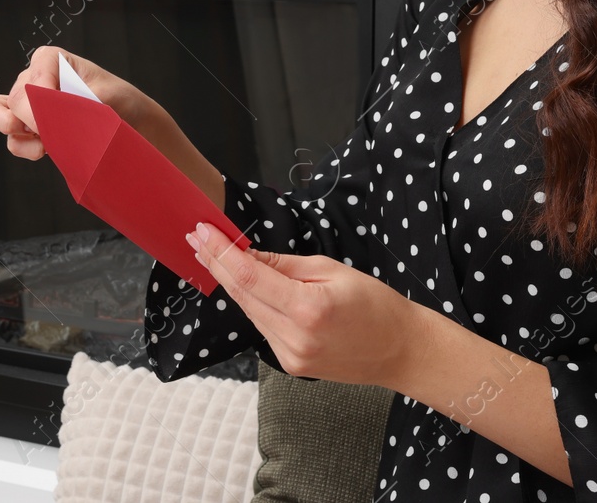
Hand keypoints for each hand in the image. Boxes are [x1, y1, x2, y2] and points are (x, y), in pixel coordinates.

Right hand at [0, 46, 141, 160]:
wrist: (129, 120)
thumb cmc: (119, 99)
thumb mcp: (107, 96)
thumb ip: (79, 105)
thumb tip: (58, 122)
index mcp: (50, 60)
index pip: (33, 81)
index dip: (42, 104)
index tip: (60, 118)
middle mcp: (33, 78)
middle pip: (14, 100)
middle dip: (31, 121)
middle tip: (50, 133)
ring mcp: (26, 103)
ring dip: (21, 136)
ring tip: (47, 144)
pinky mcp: (27, 127)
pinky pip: (12, 139)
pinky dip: (25, 148)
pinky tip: (45, 149)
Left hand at [185, 220, 433, 388]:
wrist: (400, 350)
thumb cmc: (375, 305)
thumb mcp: (332, 270)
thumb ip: (284, 265)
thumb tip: (248, 254)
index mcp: (308, 309)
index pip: (249, 277)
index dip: (221, 252)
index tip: (203, 231)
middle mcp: (294, 337)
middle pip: (241, 295)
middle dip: (216, 264)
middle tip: (196, 238)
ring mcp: (290, 356)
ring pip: (249, 312)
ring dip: (230, 282)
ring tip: (212, 255)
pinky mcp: (290, 365)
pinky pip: (263, 327)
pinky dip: (252, 303)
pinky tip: (242, 284)